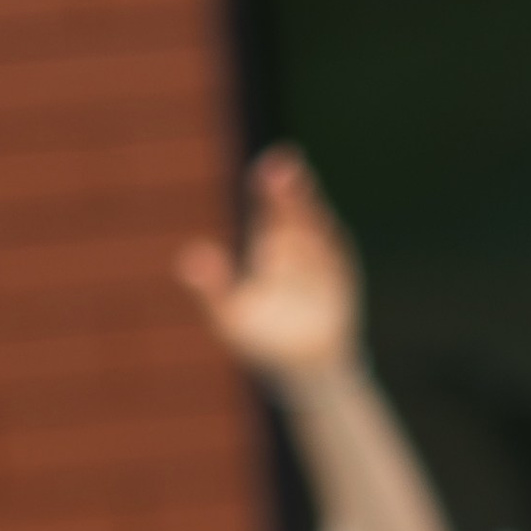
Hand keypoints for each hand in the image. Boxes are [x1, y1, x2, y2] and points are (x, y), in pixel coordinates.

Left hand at [175, 147, 361, 385]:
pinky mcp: (342, 282)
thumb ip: (212, 288)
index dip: (272, 187)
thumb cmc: (265, 336)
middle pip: (295, 213)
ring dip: (311, 215)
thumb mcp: (231, 316)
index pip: (273, 209)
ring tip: (300, 196)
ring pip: (318, 232)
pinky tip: (325, 236)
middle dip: (290, 193)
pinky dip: (331, 250)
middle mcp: (301, 247)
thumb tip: (188, 258)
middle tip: (283, 165)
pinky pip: (336, 261)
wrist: (306, 365)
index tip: (269, 166)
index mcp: (273, 245)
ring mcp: (326, 263)